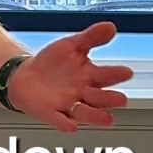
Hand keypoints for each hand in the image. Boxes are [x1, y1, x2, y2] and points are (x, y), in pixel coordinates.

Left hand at [6, 20, 131, 133]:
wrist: (25, 76)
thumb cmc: (52, 63)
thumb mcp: (71, 45)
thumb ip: (91, 37)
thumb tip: (111, 26)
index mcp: (90, 76)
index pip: (107, 75)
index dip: (117, 74)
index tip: (127, 72)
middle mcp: (83, 92)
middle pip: (100, 97)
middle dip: (110, 99)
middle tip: (121, 99)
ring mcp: (68, 104)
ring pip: (85, 112)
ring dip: (96, 116)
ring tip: (107, 118)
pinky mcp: (51, 113)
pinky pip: (60, 120)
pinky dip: (65, 123)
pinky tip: (71, 126)